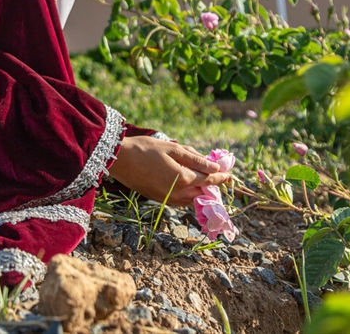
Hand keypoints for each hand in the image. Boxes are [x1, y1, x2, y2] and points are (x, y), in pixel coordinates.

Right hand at [107, 136, 230, 205]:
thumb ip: (195, 159)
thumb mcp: (173, 148)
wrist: (119, 160)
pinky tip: (188, 187)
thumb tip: (215, 167)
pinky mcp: (159, 200)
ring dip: (200, 192)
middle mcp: (178, 193)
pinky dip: (188, 196)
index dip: (221, 177)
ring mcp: (168, 199)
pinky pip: (180, 201)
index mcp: (183, 178)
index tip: (230, 174)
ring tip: (205, 182)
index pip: (209, 180)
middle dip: (212, 185)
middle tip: (219, 176)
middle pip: (202, 192)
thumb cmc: (146, 149)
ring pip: (192, 199)